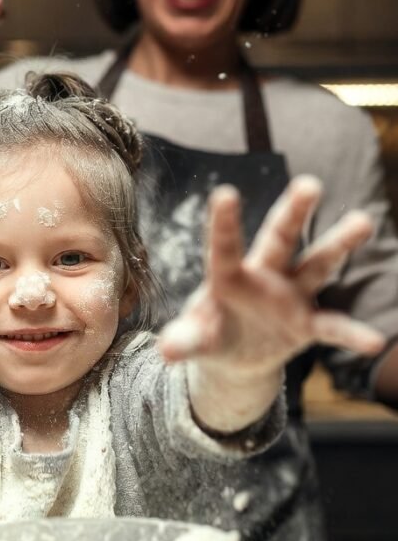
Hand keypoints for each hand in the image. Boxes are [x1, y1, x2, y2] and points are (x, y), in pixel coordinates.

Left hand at [158, 176, 384, 431]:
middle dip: (293, 212)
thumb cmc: (211, 333)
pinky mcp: (308, 324)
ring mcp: (290, 296)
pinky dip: (352, 334)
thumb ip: (185, 340)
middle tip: (309, 183)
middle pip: (280, 237)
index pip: (224, 246)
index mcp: (228, 276)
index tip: (224, 194)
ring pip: (317, 263)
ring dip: (338, 244)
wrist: (237, 357)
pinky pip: (333, 326)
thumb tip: (165, 351)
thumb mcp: (197, 338)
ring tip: (363, 220)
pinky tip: (375, 341)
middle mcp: (263, 276)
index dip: (223, 223)